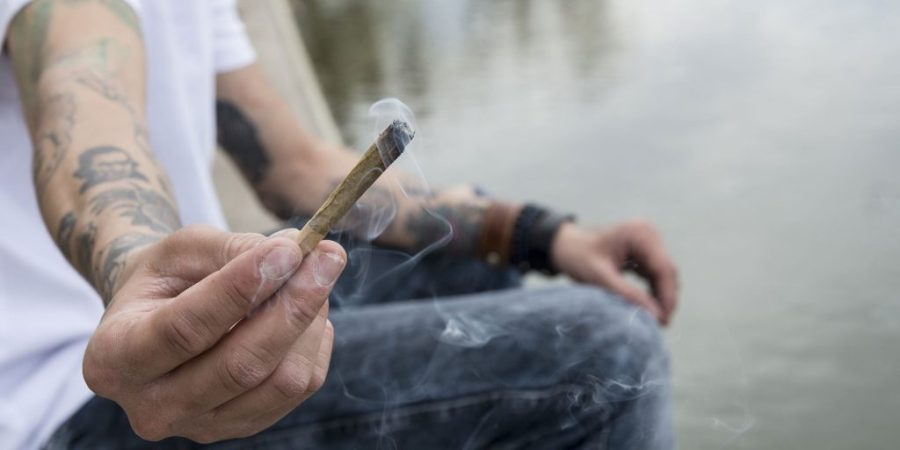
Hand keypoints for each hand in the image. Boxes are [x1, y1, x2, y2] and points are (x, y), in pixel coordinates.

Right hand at [82, 225, 346, 441]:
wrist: (159, 318)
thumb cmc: (168, 278)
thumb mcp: (182, 250)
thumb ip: (231, 248)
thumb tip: (294, 252)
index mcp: (115, 357)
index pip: (185, 328)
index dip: (241, 288)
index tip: (289, 249)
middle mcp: (151, 406)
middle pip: (240, 365)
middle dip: (294, 306)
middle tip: (329, 257)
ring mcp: (199, 427)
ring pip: (279, 382)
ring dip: (311, 322)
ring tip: (315, 276)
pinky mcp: (242, 428)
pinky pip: (298, 390)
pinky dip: (313, 343)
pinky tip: (305, 312)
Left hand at [551, 220, 678, 324]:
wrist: (564, 246)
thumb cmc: (578, 258)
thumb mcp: (600, 277)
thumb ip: (627, 294)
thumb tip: (656, 316)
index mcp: (640, 233)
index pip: (663, 268)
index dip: (667, 296)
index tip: (664, 320)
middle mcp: (648, 233)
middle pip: (667, 271)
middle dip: (666, 298)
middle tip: (662, 325)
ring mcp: (648, 241)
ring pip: (663, 274)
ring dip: (661, 296)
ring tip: (656, 320)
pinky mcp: (644, 250)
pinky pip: (654, 273)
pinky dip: (653, 290)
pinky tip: (649, 308)